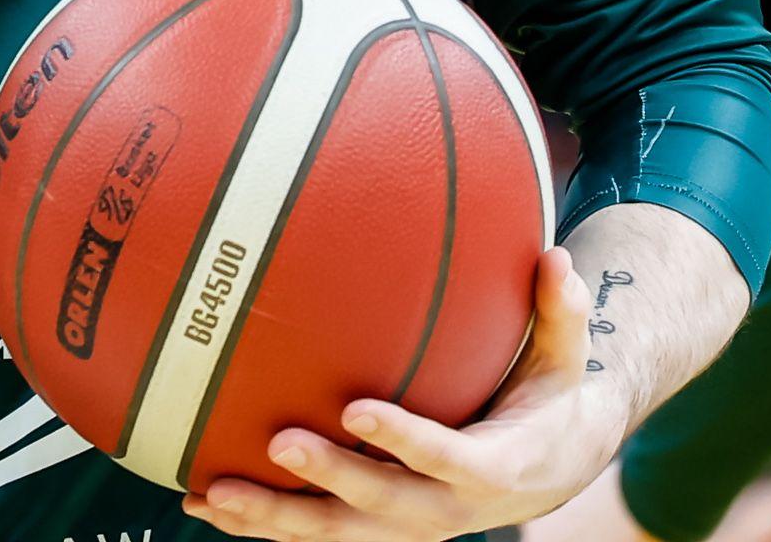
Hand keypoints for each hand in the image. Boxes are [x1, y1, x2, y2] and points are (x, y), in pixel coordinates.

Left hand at [187, 247, 625, 540]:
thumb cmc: (549, 396)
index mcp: (496, 466)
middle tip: (277, 442)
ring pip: (337, 534)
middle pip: (383, 508)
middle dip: (329, 481)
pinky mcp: (380, 528)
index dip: (405, 441)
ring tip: (213, 494)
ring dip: (274, 519)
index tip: (357, 409)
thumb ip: (559, 311)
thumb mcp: (565, 357)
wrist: (552, 468)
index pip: (448, 459)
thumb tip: (558, 256)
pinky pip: (318, 534)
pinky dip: (263, 524)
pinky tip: (205, 502)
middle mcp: (449, 508)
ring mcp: (410, 525)